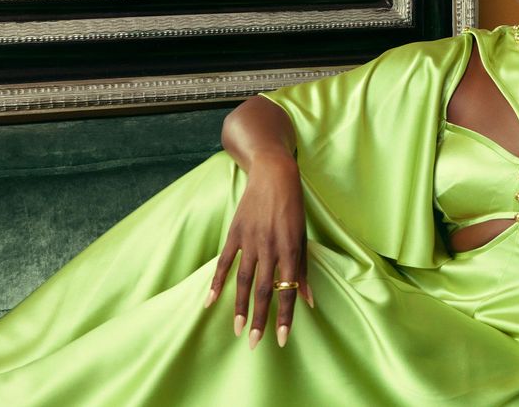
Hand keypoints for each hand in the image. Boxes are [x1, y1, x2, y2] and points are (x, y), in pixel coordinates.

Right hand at [205, 154, 313, 348]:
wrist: (274, 174)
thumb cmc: (293, 207)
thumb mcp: (303, 236)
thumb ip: (303, 268)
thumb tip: (308, 300)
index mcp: (290, 249)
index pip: (288, 290)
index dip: (284, 316)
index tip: (281, 339)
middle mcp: (270, 247)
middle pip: (263, 290)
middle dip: (259, 319)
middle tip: (254, 344)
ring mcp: (250, 240)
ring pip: (243, 280)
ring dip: (239, 307)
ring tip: (236, 329)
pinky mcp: (235, 233)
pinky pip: (224, 262)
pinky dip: (217, 281)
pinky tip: (210, 301)